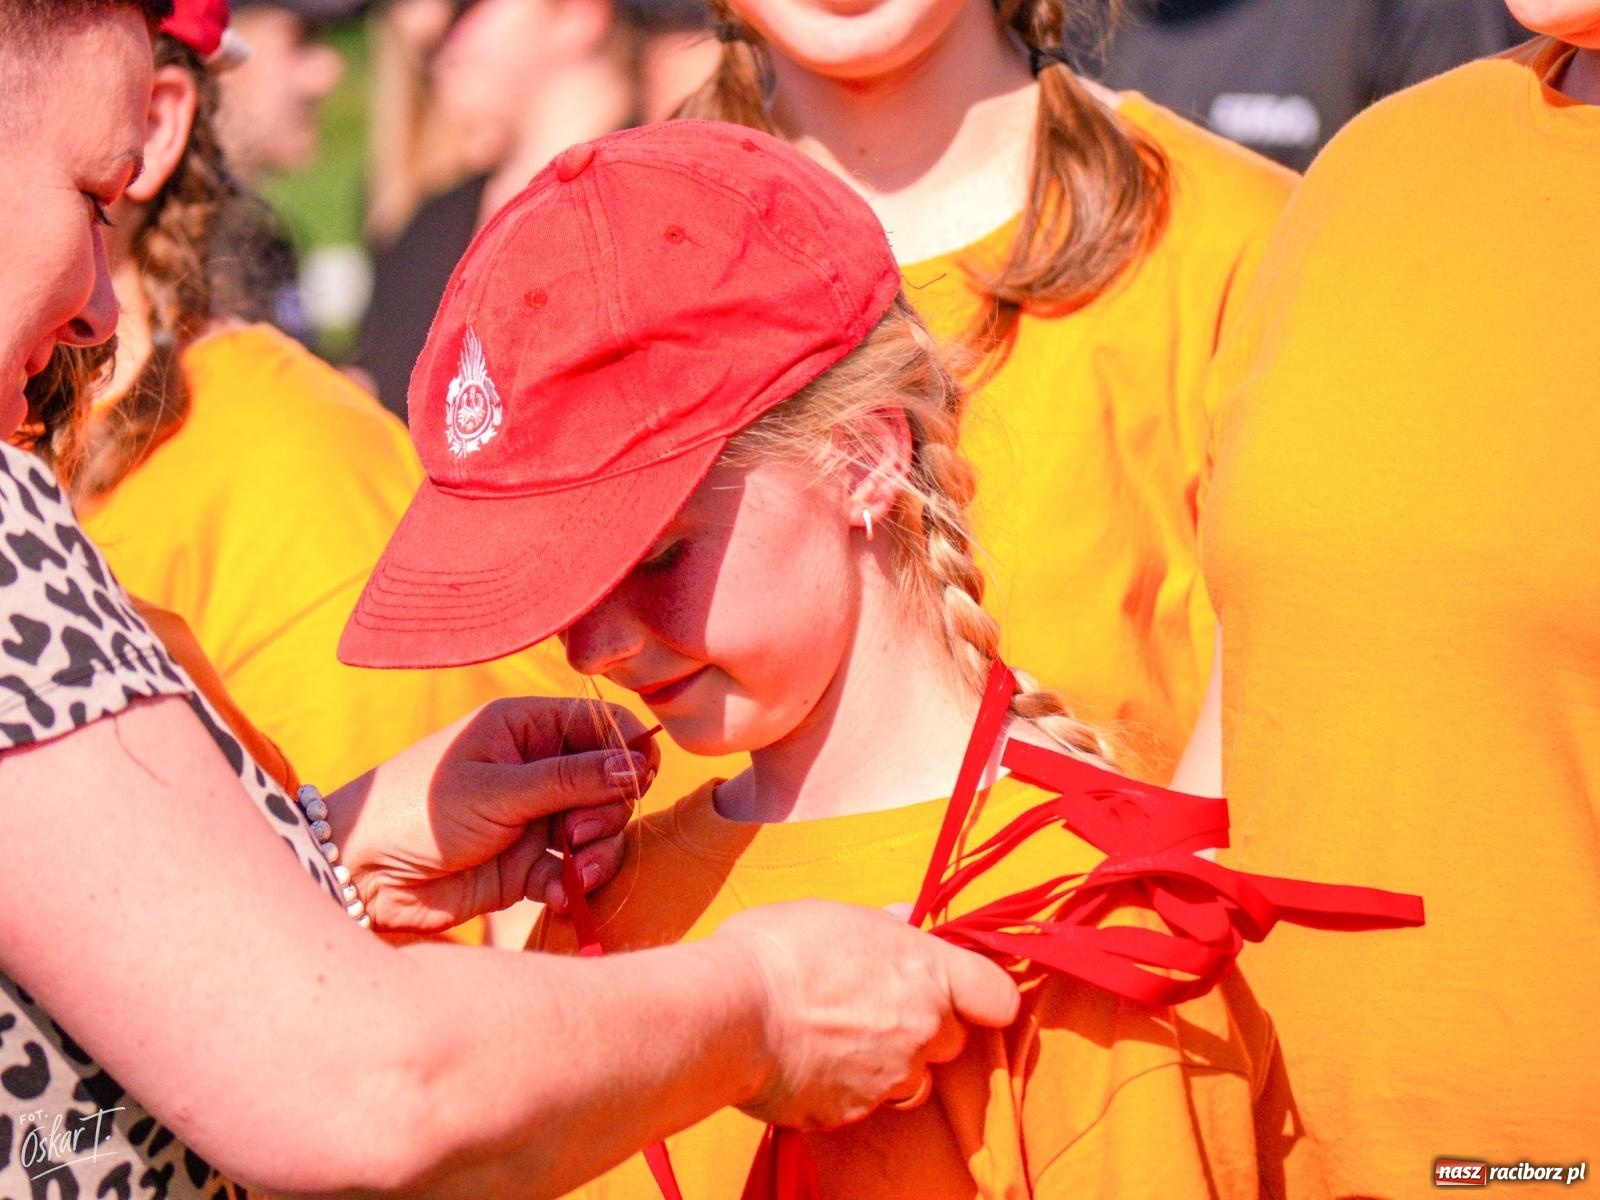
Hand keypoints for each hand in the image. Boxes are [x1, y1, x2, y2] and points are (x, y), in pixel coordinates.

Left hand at [326, 697, 659, 933]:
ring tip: (575, 872)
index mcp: (526, 727)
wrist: (362, 876)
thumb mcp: (496, 789)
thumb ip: (570, 779)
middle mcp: (538, 769)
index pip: (603, 726)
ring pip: (601, 831)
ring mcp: (536, 819)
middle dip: (609, 811)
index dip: (629, 751)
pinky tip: (561, 898)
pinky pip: (574, 871)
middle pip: (612, 783)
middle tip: (578, 833)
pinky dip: (575, 886)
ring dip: (598, 853)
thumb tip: (637, 763)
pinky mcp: (529, 866)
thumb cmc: (416, 812)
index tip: (637, 780)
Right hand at [712, 900, 1019, 1130]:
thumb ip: (882, 926)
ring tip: (840, 1040)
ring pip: (912, 1080)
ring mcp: (890, 1078)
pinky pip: (863, 1103)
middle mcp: (921, 1029)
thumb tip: (905, 916)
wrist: (731, 1011)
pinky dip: (845, 1088)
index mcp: (927, 971)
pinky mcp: (853, 1113)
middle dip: (925, 1028)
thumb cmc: (781, 949)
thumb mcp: (836, 915)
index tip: (967, 993)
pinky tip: (811, 1063)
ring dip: (891, 1065)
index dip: (984, 996)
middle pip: (952, 1040)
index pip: (997, 996)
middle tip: (878, 1008)